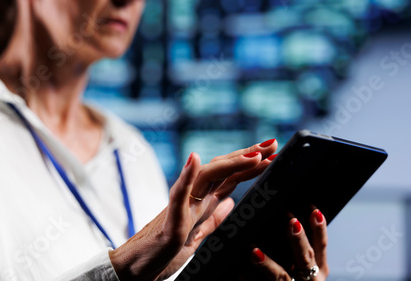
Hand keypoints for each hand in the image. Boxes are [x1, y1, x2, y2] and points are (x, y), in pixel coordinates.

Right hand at [109, 139, 277, 280]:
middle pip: (223, 169)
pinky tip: (195, 159)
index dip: (251, 164)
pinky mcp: (169, 220)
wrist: (138, 267)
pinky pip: (178, 195)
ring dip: (230, 163)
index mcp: (202, 201)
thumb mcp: (199, 234)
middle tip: (272, 143)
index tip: (272, 153)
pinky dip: (187, 176)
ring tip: (253, 154)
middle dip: (248, 155)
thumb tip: (232, 202)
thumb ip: (214, 217)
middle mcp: (193, 197)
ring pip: (206, 176)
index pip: (230, 176)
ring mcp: (181, 206)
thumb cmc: (165, 250)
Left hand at [248, 209, 328, 280]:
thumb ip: (298, 243)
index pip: (321, 245)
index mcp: (318, 269)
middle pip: (305, 259)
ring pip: (281, 277)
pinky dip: (248, 279)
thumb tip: (283, 215)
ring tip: (254, 252)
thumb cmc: (295, 277)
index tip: (313, 210)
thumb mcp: (304, 264)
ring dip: (268, 264)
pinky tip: (239, 270)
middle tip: (292, 222)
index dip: (319, 228)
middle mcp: (309, 280)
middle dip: (299, 241)